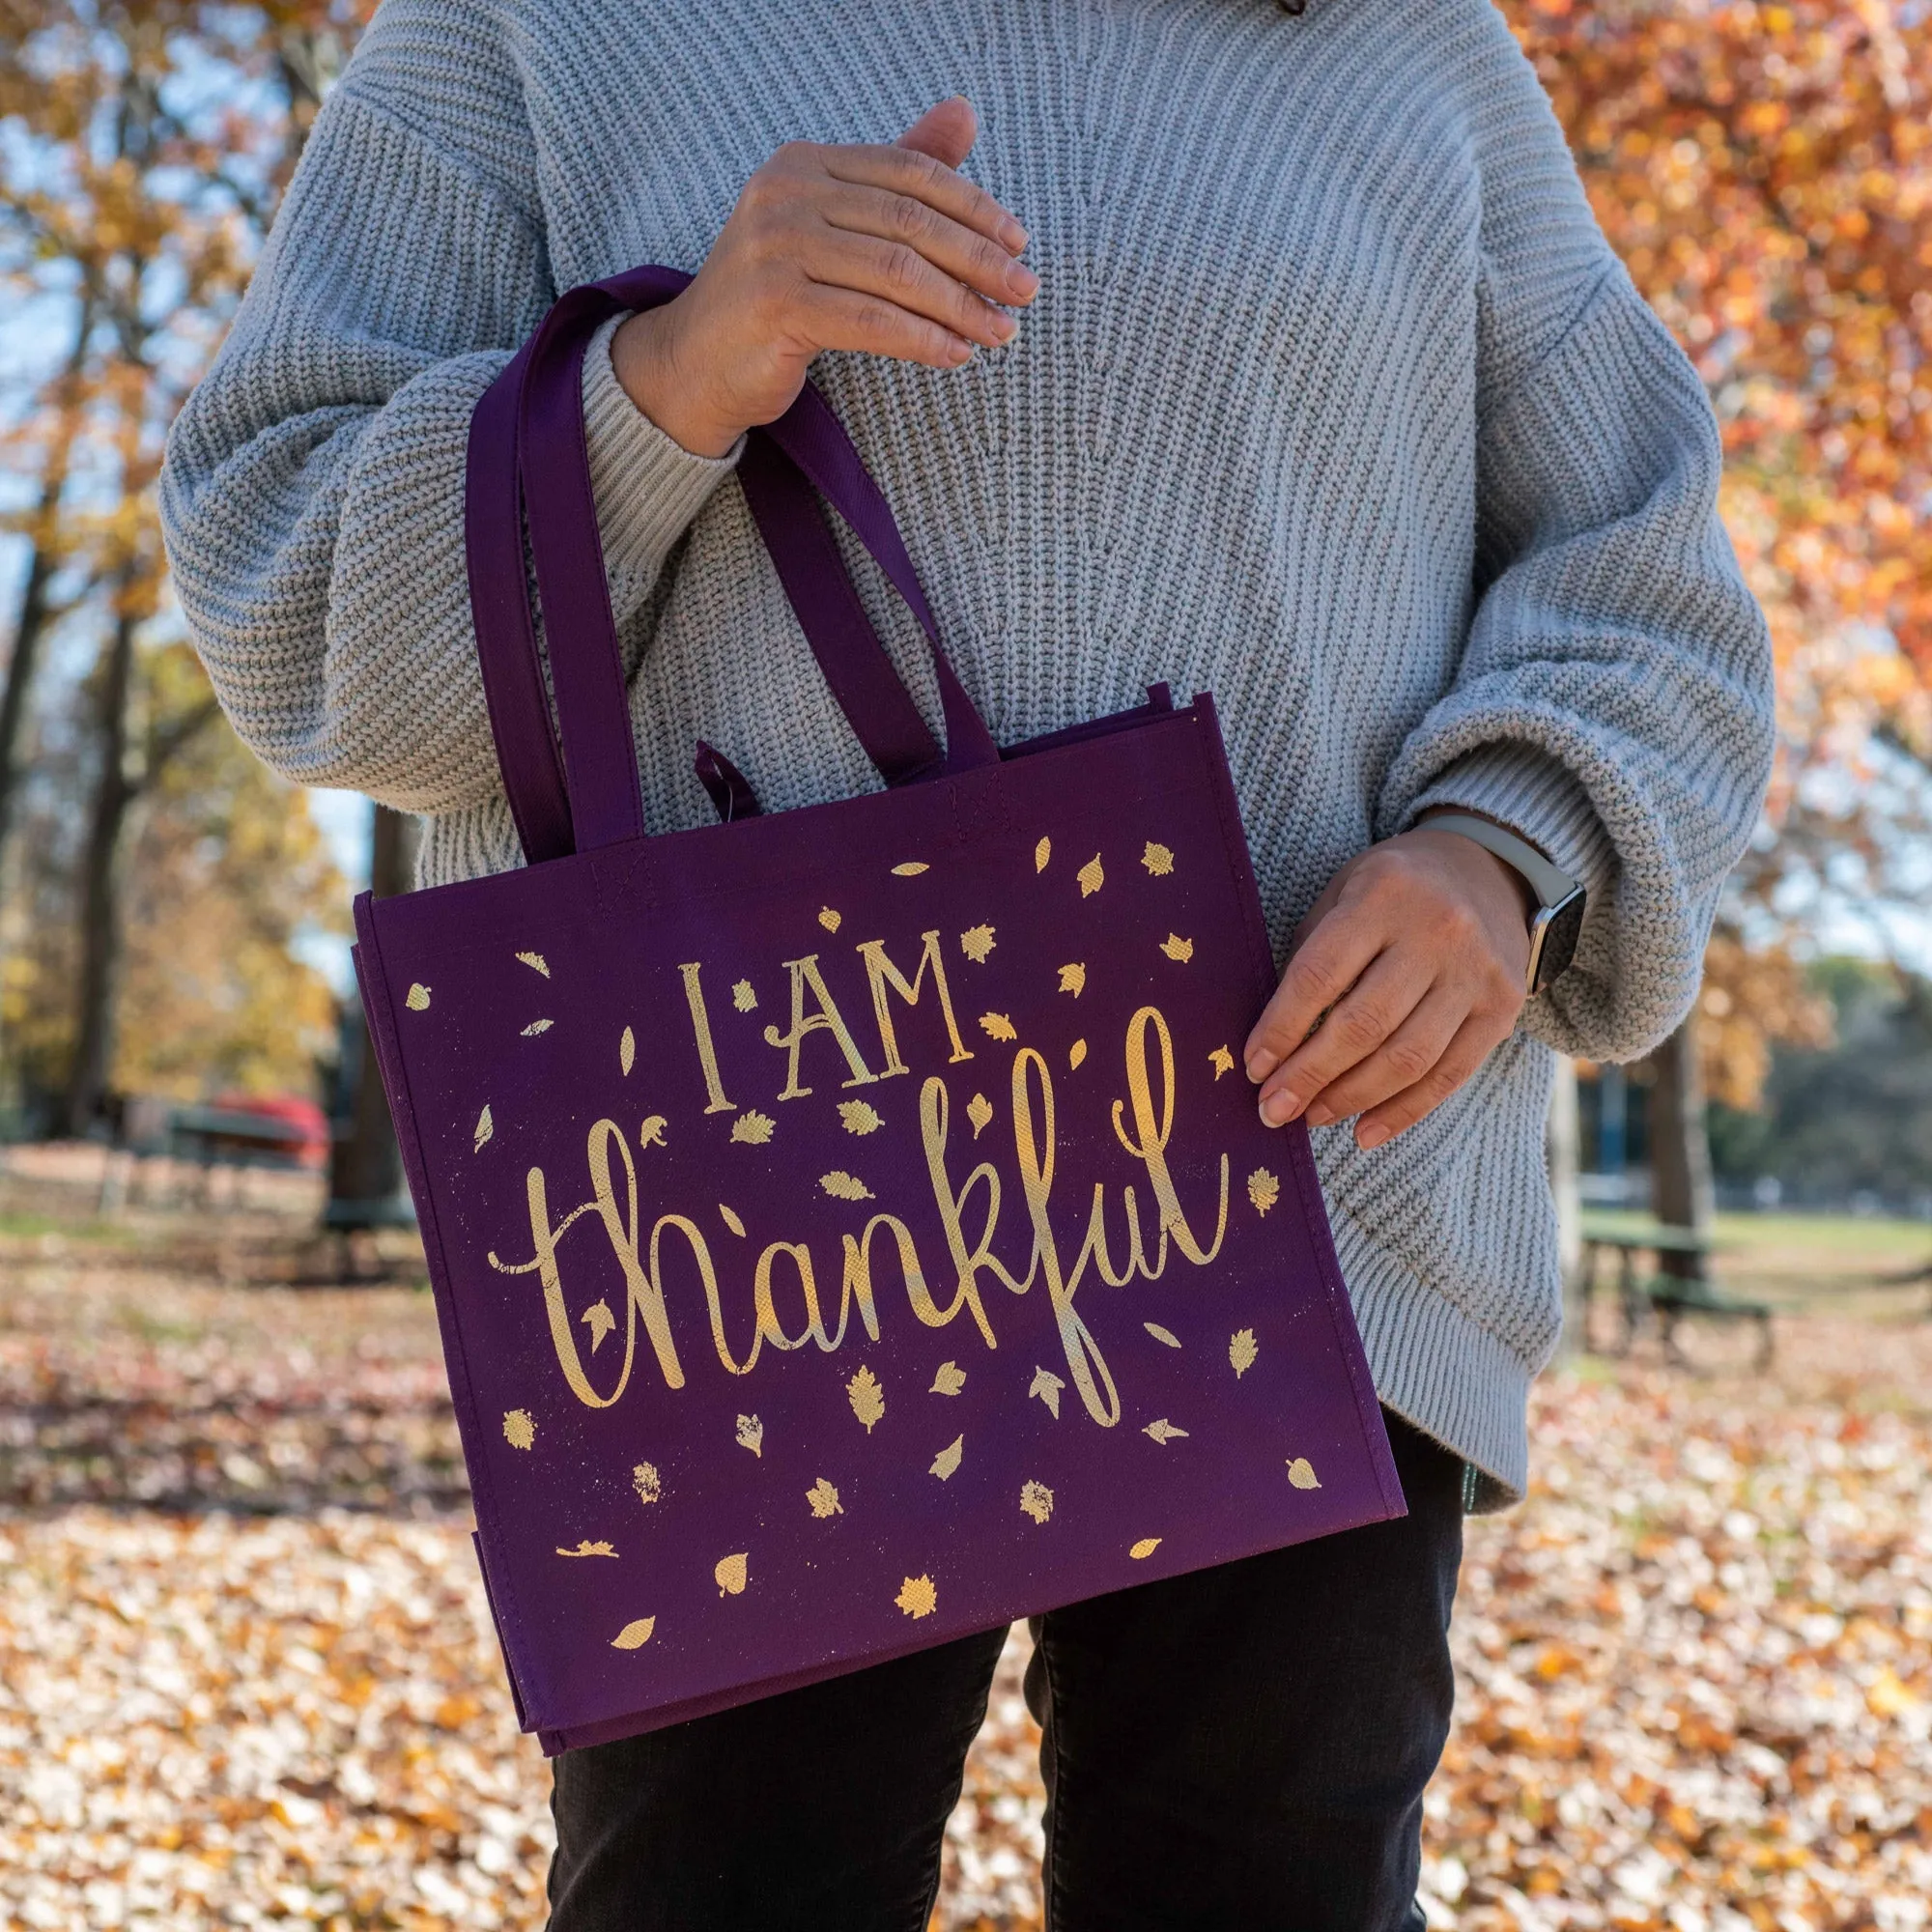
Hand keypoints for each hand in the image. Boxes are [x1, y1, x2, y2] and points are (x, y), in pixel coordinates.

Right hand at [610, 97, 1033, 457]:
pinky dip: (924, 340)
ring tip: (1002, 333)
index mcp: (804, 164)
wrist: (695, 362)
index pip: (908, 173)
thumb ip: (895, 176)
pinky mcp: (776, 305)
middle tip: (1025, 291)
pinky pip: (873, 322)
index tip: (1018, 243)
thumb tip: (964, 113)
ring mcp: (776, 248)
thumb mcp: (834, 226)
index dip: (972, 205)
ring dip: (961, 307)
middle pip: (909, 222)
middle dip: (978, 260)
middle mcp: (785, 194)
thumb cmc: (777, 295)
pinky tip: (957, 356)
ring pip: (897, 274)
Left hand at [1242, 820, 1534, 1150]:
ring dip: (1351, 1098)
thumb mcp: (1344, 893)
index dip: (1282, 1028)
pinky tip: (1365, 1132)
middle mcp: (1438, 931)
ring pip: (1408, 1058)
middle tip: (1274, 1108)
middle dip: (1310, 1076)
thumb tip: (1273, 1045)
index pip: (1321, 975)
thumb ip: (1314, 956)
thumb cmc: (1393, 890)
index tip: (1254, 1066)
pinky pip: (1450, 1074)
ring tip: (1311, 1116)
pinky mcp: (1504, 1007)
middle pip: (1364, 1025)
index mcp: (1383, 895)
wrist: (1488, 868)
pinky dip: (1404, 1112)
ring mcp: (1477, 972)